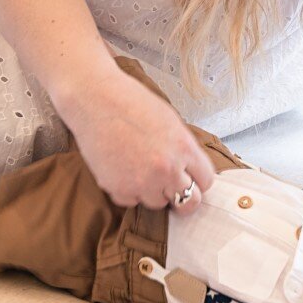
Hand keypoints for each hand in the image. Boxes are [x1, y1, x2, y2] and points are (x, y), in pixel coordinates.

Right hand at [57, 62, 214, 214]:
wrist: (95, 99)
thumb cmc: (131, 102)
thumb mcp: (170, 121)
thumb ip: (183, 149)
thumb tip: (189, 169)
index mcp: (184, 148)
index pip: (206, 181)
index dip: (198, 178)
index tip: (190, 177)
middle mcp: (167, 169)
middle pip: (188, 202)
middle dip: (182, 194)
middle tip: (171, 185)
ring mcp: (142, 182)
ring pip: (158, 203)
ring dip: (153, 191)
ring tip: (139, 167)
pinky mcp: (118, 189)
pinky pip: (131, 200)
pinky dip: (128, 190)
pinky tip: (122, 168)